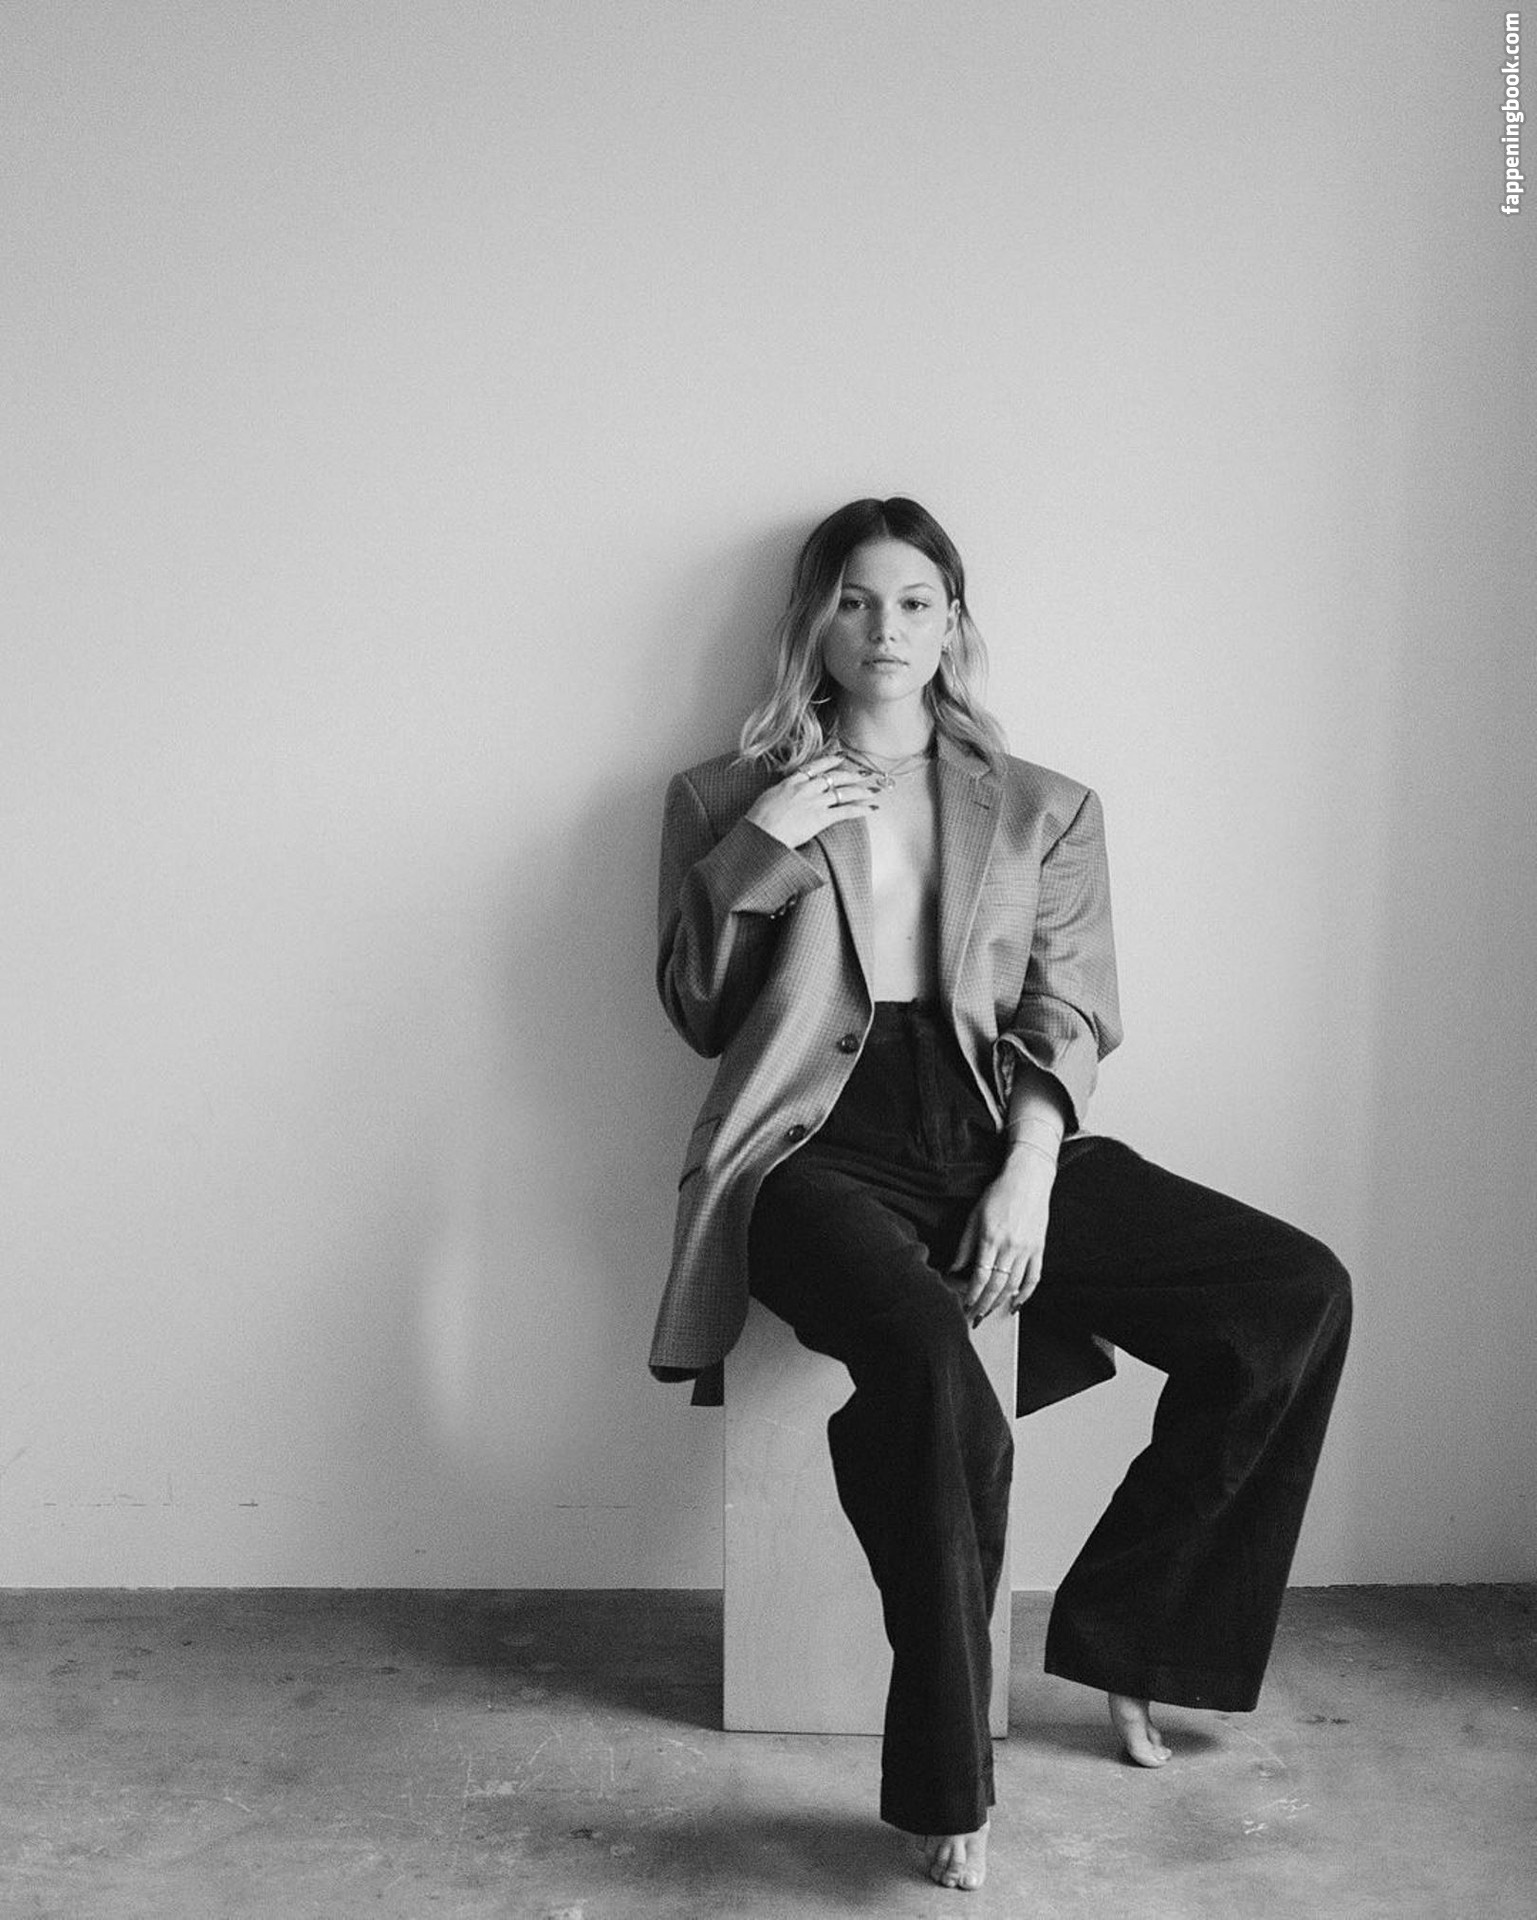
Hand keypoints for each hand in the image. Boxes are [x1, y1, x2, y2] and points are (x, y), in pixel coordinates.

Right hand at [745, 754, 882, 849]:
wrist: (761, 833)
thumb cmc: (758, 820)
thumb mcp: (767, 797)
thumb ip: (781, 792)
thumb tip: (785, 792)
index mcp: (791, 782)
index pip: (815, 766)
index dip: (830, 761)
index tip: (841, 757)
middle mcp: (805, 788)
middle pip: (833, 777)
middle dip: (851, 775)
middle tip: (863, 774)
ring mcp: (814, 802)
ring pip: (843, 792)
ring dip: (860, 790)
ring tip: (872, 790)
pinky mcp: (821, 818)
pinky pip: (845, 811)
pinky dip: (861, 809)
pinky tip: (871, 809)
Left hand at [949, 1149, 1056, 1325]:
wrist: (1028, 1180)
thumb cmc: (998, 1194)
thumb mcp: (975, 1216)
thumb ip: (965, 1245)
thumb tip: (953, 1268)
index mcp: (990, 1238)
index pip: (979, 1276)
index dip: (971, 1295)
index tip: (965, 1306)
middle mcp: (1010, 1247)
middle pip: (996, 1285)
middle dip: (984, 1304)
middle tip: (975, 1317)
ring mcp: (1027, 1249)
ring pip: (1014, 1285)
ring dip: (1000, 1302)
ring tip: (989, 1312)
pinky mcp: (1039, 1249)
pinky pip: (1034, 1277)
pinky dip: (1026, 1294)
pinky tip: (1016, 1304)